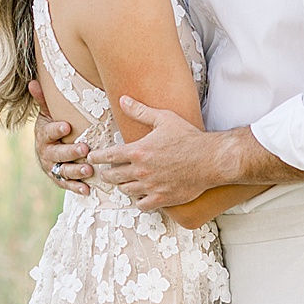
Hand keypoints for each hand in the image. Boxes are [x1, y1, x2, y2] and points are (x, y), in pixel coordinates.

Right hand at [29, 80, 91, 193]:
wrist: (47, 150)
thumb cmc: (52, 128)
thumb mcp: (47, 114)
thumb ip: (44, 100)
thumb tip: (33, 81)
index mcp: (43, 136)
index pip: (48, 132)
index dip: (56, 130)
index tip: (67, 126)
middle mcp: (46, 153)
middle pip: (57, 154)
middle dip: (70, 152)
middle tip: (85, 149)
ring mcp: (53, 168)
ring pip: (63, 171)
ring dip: (76, 171)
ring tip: (89, 170)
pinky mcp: (59, 180)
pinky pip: (67, 185)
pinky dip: (77, 188)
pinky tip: (87, 189)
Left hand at [89, 98, 228, 210]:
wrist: (210, 159)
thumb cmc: (188, 137)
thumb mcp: (164, 119)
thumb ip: (140, 111)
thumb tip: (123, 99)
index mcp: (138, 151)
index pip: (108, 156)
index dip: (97, 157)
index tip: (93, 157)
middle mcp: (141, 170)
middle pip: (113, 176)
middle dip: (107, 174)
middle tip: (106, 172)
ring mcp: (151, 186)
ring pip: (126, 191)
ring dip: (122, 186)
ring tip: (123, 182)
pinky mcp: (162, 198)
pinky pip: (142, 205)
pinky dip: (138, 201)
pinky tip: (140, 196)